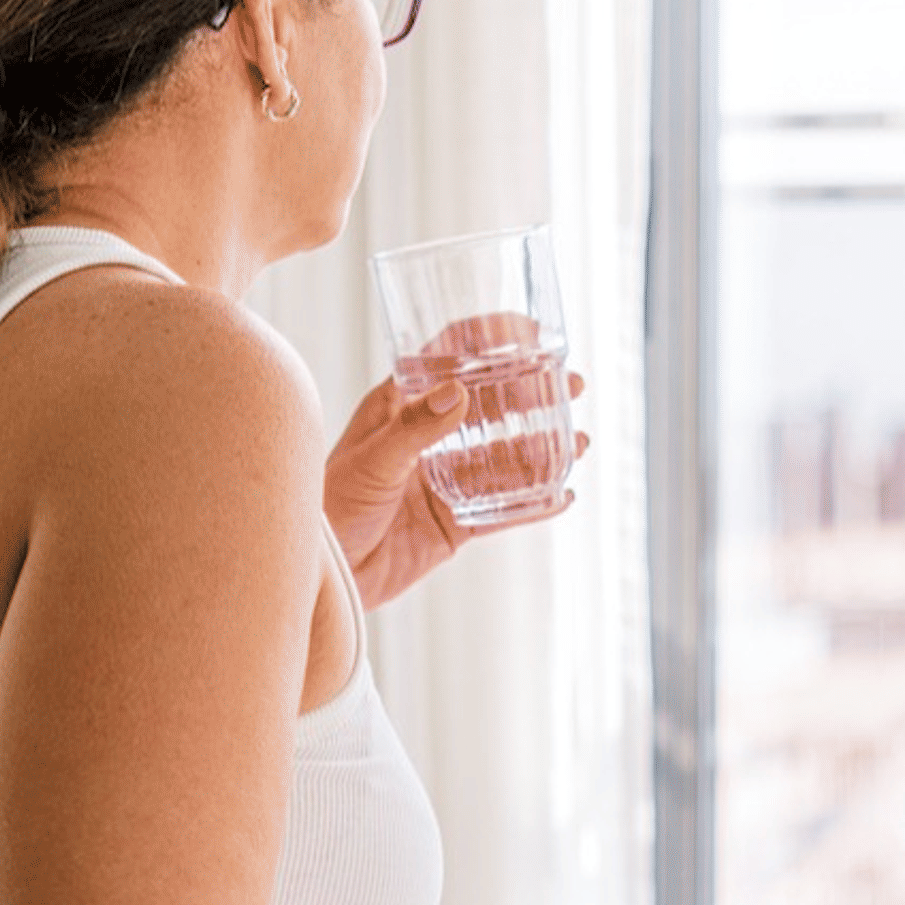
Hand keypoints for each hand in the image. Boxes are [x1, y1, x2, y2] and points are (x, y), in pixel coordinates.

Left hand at [322, 347, 590, 610]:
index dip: (488, 340)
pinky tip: (562, 495)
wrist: (325, 573)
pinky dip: (533, 503)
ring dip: (543, 447)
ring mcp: (443, 480)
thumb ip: (415, 427)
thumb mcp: (372, 459)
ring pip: (504, 458)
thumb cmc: (330, 506)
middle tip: (571, 385)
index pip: (449, 359)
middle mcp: (427, 438)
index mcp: (400, 406)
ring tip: (579, 441)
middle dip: (533, 395)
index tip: (528, 331)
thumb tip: (459, 390)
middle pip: (490, 407)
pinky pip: (501, 510)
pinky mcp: (452, 523)